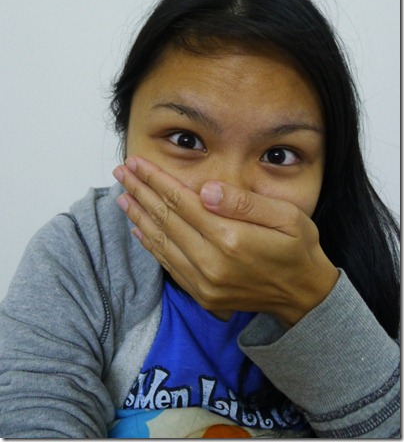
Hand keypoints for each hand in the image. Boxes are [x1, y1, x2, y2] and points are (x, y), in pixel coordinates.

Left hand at [113, 156, 338, 325]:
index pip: (182, 201)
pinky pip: (169, 265)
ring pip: (161, 242)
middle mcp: (211, 263)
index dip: (156, 179)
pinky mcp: (202, 294)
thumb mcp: (286, 217)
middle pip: (165, 219)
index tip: (137, 163)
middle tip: (121, 172)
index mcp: (230, 238)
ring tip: (122, 196)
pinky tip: (138, 229)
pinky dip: (151, 245)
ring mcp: (204, 282)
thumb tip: (207, 189)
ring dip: (139, 217)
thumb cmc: (298, 250)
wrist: (303, 296)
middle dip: (140, 192)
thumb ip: (244, 203)